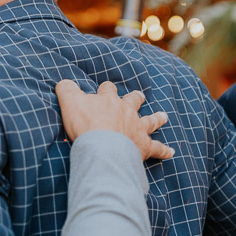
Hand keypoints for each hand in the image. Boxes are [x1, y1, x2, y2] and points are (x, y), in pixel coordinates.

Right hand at [55, 80, 173, 160]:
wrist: (102, 148)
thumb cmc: (85, 126)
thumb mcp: (69, 102)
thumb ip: (66, 89)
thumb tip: (64, 82)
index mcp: (109, 100)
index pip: (108, 89)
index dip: (105, 90)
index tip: (103, 91)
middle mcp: (126, 111)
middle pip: (134, 101)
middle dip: (136, 98)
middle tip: (139, 96)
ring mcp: (137, 128)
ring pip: (150, 120)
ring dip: (156, 118)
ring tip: (163, 116)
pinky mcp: (143, 146)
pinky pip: (157, 148)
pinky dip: (164, 150)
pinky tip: (171, 152)